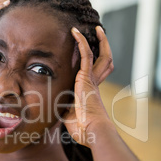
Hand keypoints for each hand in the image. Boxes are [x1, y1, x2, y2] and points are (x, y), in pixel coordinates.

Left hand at [63, 26, 113, 146]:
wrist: (92, 132)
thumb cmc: (83, 130)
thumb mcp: (69, 118)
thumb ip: (63, 110)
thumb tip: (54, 109)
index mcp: (91, 93)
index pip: (98, 74)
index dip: (99, 64)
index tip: (94, 56)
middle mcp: (95, 84)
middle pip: (105, 61)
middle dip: (104, 47)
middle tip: (100, 35)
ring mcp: (92, 80)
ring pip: (101, 55)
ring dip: (99, 40)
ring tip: (95, 28)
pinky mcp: (86, 77)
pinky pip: (85, 54)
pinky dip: (81, 42)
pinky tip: (75, 32)